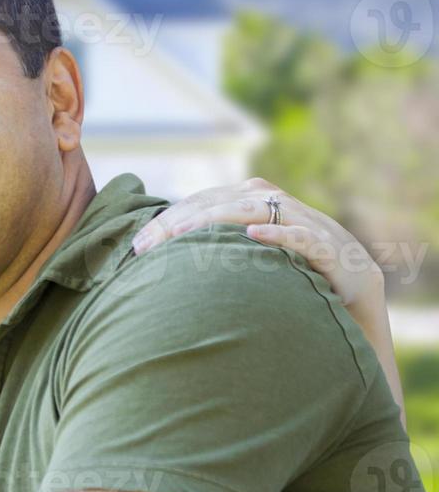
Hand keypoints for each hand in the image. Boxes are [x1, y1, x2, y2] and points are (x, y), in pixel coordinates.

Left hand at [129, 178, 384, 306]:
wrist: (354, 292)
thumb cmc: (291, 272)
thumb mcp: (249, 256)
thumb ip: (214, 246)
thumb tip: (159, 255)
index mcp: (255, 200)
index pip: (203, 202)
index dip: (169, 220)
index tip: (136, 245)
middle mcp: (277, 203)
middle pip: (221, 203)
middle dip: (180, 223)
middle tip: (147, 247)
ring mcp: (305, 222)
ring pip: (254, 212)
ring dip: (216, 222)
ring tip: (181, 236)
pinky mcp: (329, 248)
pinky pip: (302, 237)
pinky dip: (278, 235)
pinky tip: (252, 237)